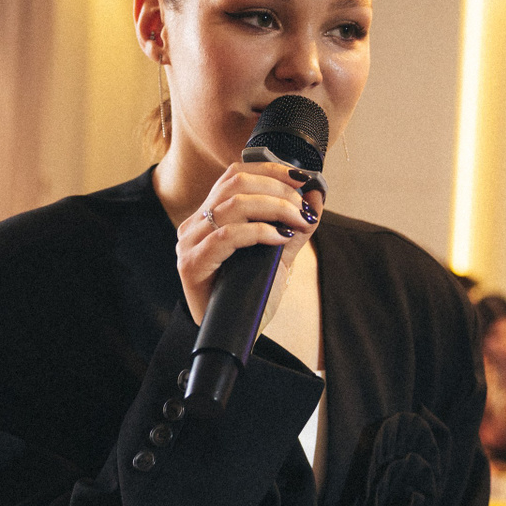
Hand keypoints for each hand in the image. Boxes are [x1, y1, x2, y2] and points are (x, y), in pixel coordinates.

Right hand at [175, 162, 321, 325]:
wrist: (235, 336)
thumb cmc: (250, 295)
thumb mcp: (278, 255)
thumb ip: (294, 225)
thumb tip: (316, 196)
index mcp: (210, 215)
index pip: (236, 174)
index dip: (270, 170)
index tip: (302, 179)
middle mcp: (195, 224)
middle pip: (236, 183)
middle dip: (277, 190)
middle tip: (303, 207)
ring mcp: (189, 243)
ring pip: (233, 204)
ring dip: (274, 207)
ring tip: (297, 221)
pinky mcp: (191, 264)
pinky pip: (227, 235)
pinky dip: (259, 232)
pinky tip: (279, 239)